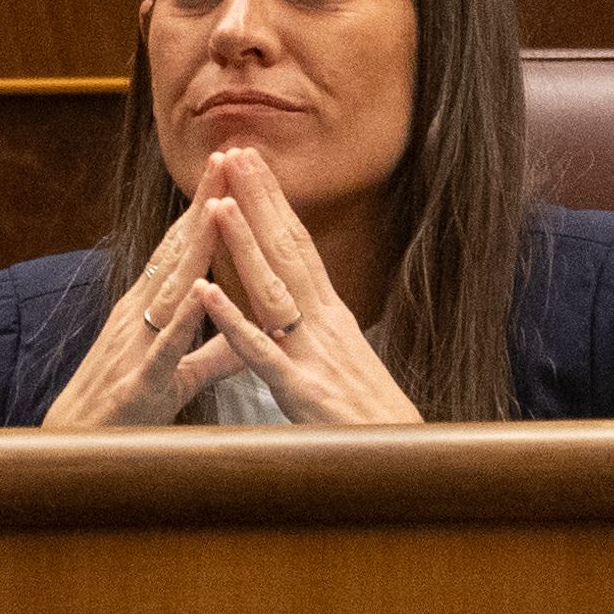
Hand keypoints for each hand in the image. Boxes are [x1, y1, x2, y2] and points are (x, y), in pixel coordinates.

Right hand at [38, 172, 251, 426]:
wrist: (74, 446)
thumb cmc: (126, 408)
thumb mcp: (179, 375)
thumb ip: (215, 353)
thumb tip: (253, 334)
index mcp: (149, 309)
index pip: (181, 249)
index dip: (205, 210)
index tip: (230, 170)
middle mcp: (140, 314)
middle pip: (178, 252)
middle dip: (204, 205)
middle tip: (228, 157)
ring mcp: (138, 342)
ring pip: (172, 285)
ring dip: (196, 244)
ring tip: (219, 204)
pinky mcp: (142, 378)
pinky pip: (167, 344)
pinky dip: (186, 317)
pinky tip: (203, 291)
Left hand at [192, 149, 422, 424]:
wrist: (407, 461)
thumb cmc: (371, 419)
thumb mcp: (344, 364)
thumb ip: (321, 332)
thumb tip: (308, 301)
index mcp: (331, 318)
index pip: (300, 249)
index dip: (277, 205)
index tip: (255, 164)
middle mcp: (324, 325)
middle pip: (288, 252)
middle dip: (260, 201)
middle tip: (234, 152)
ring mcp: (312, 355)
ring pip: (272, 290)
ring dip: (244, 246)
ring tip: (218, 203)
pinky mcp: (300, 391)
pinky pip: (260, 352)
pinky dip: (233, 321)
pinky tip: (206, 293)